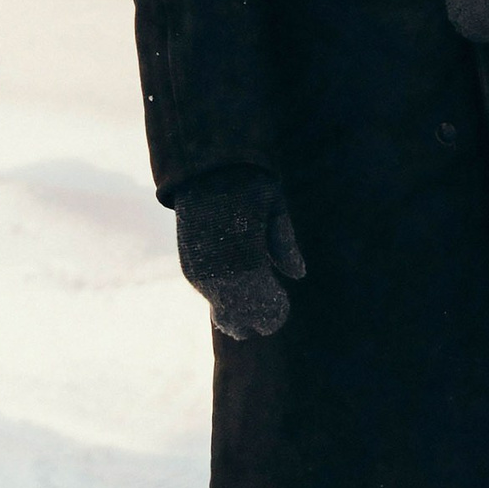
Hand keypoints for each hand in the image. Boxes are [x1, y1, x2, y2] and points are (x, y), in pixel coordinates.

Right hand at [175, 167, 304, 339]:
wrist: (203, 170)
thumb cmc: (246, 183)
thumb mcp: (274, 207)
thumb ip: (284, 243)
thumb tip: (299, 275)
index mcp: (245, 255)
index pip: (262, 301)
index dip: (274, 310)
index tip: (283, 305)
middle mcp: (220, 269)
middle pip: (241, 312)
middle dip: (258, 317)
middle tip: (273, 314)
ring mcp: (201, 271)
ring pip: (221, 309)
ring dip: (239, 313)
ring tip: (254, 313)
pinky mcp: (189, 267)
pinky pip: (208, 295)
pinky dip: (222, 302)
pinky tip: (234, 304)